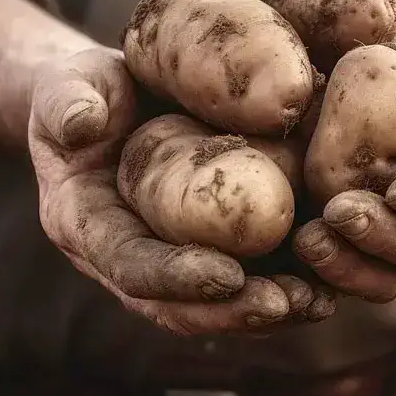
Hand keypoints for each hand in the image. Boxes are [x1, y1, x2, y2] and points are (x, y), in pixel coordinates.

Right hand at [28, 33, 332, 335]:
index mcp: (85, 224)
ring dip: (267, 308)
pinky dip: (283, 279)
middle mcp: (126, 254)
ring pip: (215, 301)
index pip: (129, 265)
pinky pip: (242, 273)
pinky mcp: (202, 243)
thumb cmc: (89, 89)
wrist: (111, 100)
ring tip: (320, 300)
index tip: (229, 276)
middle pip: (177, 304)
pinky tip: (328, 274)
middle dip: (233, 310)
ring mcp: (165, 254)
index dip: (176, 277)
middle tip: (288, 303)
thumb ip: (68, 101)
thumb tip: (82, 124)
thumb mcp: (68, 85)